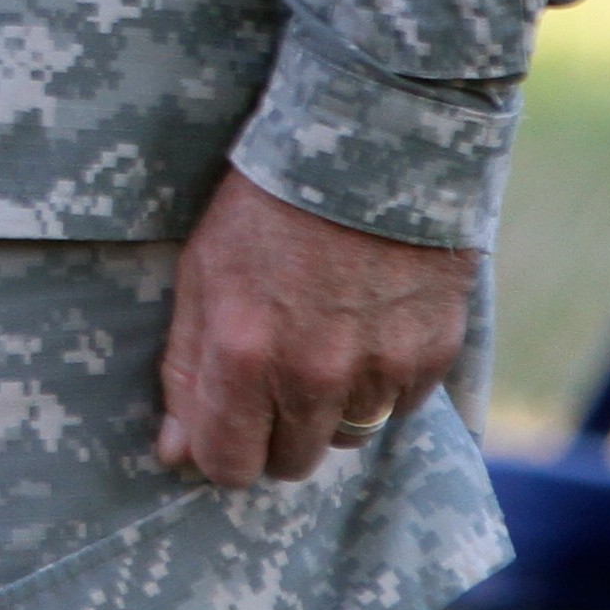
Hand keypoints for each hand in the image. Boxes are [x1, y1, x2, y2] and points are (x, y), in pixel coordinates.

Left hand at [154, 169, 475, 488]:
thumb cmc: (268, 203)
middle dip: (276, 432)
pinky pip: (400, 407)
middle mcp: (315, 375)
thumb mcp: (201, 272)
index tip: (224, 426)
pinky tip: (370, 325)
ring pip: (348, 437)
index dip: (220, 452)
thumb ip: (186, 369)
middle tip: (275, 374)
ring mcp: (380, 370)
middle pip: (291, 462)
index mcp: (246, 354)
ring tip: (325, 337)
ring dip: (331, 408)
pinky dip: (382, 382)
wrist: (370, 145)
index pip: (228, 464)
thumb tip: (175, 454)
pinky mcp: (433, 357)